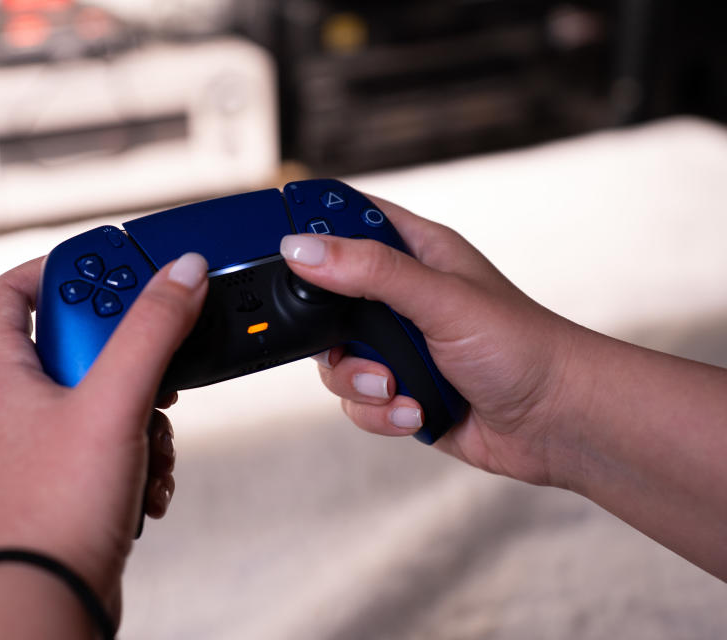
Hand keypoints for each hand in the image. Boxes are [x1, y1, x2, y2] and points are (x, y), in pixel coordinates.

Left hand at [0, 252, 207, 622]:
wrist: (52, 597)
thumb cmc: (57, 508)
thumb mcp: (114, 403)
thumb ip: (151, 331)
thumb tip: (182, 273)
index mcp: (1, 373)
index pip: (9, 292)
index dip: (54, 268)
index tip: (107, 267)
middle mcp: (13, 404)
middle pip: (72, 341)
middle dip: (126, 351)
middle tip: (155, 354)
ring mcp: (40, 442)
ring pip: (100, 393)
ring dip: (142, 406)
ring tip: (153, 431)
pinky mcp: (68, 476)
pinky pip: (109, 437)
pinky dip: (138, 446)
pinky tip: (149, 474)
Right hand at [280, 197, 584, 487]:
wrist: (557, 423)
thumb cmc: (524, 346)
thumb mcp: (442, 299)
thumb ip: (371, 272)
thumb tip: (302, 249)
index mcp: (416, 254)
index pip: (349, 220)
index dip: (313, 227)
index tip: (284, 249)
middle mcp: (401, 298)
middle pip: (325, 299)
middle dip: (331, 333)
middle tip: (355, 340)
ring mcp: (398, 347)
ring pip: (334, 359)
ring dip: (360, 382)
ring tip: (398, 386)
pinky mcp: (399, 390)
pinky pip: (356, 401)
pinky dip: (381, 412)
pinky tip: (417, 412)